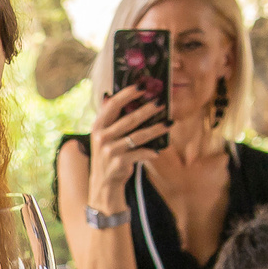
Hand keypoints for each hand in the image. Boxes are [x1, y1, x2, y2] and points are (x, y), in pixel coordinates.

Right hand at [84, 84, 170, 206]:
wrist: (103, 183)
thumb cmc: (108, 154)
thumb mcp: (104, 135)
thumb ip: (109, 117)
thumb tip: (111, 93)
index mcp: (98, 126)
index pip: (112, 105)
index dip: (127, 94)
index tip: (142, 85)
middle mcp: (102, 137)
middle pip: (129, 120)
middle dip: (147, 110)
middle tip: (161, 102)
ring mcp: (110, 151)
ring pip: (138, 136)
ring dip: (156, 129)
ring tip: (169, 123)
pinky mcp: (119, 163)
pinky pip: (139, 154)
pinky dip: (150, 152)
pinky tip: (158, 150)